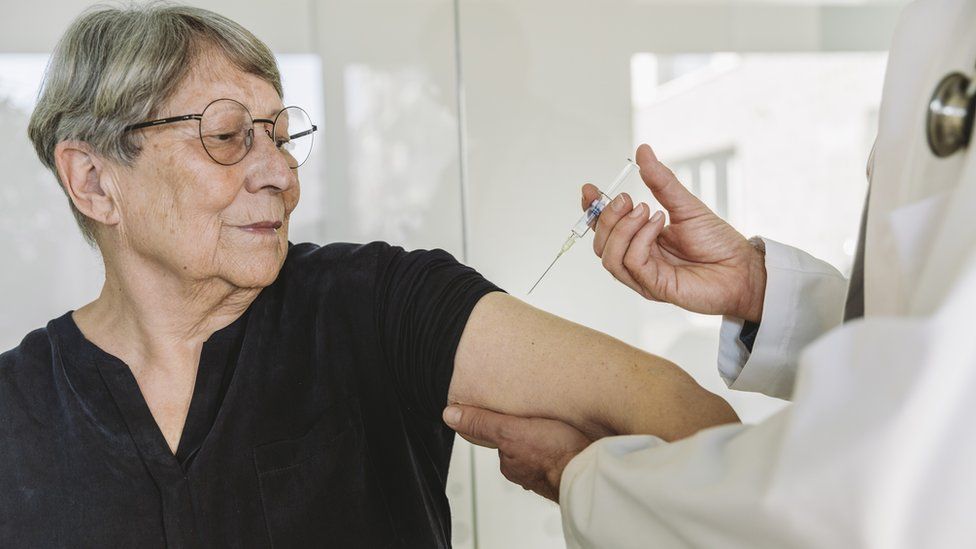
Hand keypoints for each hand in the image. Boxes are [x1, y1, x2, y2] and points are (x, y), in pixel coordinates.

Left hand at [443, 404, 590, 502]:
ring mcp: (549, 472)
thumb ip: (482, 423)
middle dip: (529, 431)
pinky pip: (563, 454)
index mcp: (510, 463)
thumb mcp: (510, 429)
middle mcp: (527, 472)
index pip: (502, 438)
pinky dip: (565, 446)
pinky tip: (572, 438)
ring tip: (557, 425)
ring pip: (543, 451)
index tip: (516, 413)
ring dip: (548, 439)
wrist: (589, 471)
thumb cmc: (553, 453)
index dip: (509, 422)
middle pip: (522, 445)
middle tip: (538, 415)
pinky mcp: (571, 468)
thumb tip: (450, 415)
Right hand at [583, 143, 766, 321]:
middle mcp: (637, 260)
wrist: (742, 268)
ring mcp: (643, 276)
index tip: (590, 190)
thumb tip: (643, 152)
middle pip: (600, 243)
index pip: (604, 229)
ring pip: (609, 256)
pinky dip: (640, 239)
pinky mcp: (654, 287)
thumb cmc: (717, 242)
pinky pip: (632, 262)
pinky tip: (658, 224)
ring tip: (647, 210)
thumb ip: (661, 182)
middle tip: (629, 199)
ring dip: (623, 228)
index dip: (593, 210)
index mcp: (640, 241)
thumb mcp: (685, 204)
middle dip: (608, 217)